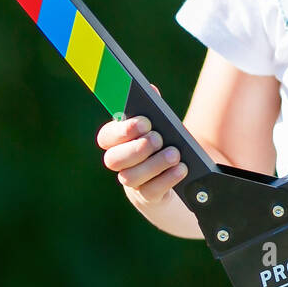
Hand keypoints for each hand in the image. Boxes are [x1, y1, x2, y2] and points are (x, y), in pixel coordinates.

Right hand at [96, 83, 187, 205]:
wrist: (180, 174)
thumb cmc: (165, 144)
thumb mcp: (162, 125)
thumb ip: (155, 108)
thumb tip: (151, 89)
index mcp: (120, 142)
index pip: (106, 137)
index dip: (123, 131)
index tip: (144, 122)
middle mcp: (122, 163)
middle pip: (113, 160)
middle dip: (136, 148)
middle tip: (158, 139)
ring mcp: (133, 182)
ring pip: (130, 177)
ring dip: (154, 164)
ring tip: (174, 154)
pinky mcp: (148, 197)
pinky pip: (151, 191)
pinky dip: (167, 178)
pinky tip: (181, 169)